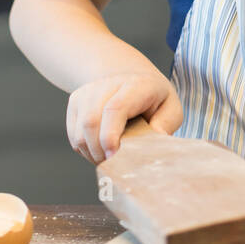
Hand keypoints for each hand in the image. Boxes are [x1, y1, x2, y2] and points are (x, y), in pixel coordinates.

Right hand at [66, 72, 183, 163]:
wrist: (130, 78)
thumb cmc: (153, 99)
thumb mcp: (170, 107)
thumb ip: (166, 123)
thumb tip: (156, 138)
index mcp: (136, 85)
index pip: (115, 109)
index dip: (110, 135)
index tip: (114, 156)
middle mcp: (107, 84)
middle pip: (91, 122)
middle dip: (100, 151)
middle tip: (115, 165)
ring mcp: (88, 92)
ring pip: (79, 132)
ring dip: (92, 154)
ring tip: (110, 159)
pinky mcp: (76, 101)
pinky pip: (74, 136)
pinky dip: (85, 150)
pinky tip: (101, 150)